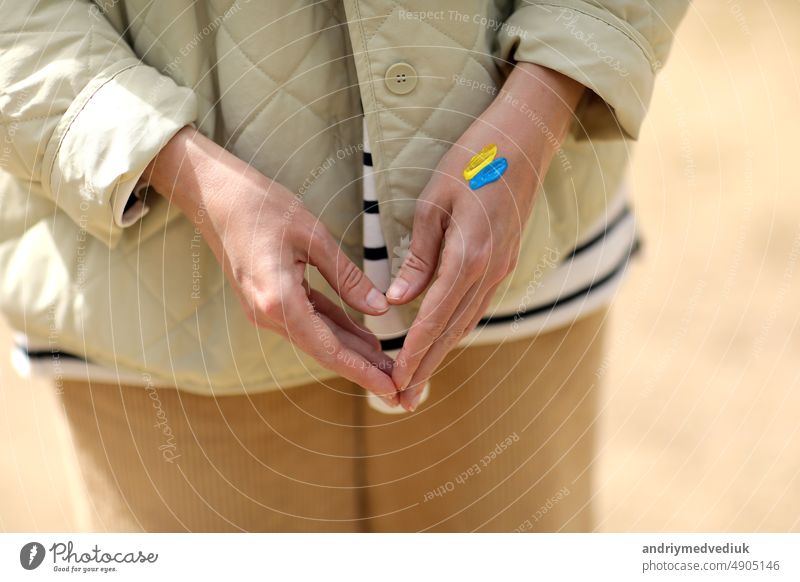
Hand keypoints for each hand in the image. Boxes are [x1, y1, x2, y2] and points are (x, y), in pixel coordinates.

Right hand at [145, 127, 399, 404]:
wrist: (215, 196)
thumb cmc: (262, 207)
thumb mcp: (314, 236)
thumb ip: (348, 277)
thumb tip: (380, 310)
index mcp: (279, 301)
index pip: (329, 349)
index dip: (363, 371)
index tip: (390, 388)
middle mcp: (268, 314)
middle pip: (325, 350)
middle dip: (363, 369)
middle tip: (399, 386)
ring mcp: (265, 310)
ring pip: (318, 337)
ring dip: (352, 350)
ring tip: (388, 363)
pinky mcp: (268, 300)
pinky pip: (308, 320)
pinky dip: (336, 328)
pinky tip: (363, 336)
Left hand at [387, 63, 584, 410]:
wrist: (524, 139)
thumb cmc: (471, 161)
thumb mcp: (433, 202)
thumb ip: (419, 256)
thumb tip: (399, 300)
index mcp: (469, 256)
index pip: (435, 316)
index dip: (414, 352)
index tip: (395, 379)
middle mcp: (490, 271)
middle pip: (453, 331)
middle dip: (427, 367)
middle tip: (403, 400)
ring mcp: (502, 268)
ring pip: (467, 323)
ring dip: (442, 354)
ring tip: (419, 382)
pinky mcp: (505, 262)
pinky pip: (476, 306)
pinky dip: (456, 330)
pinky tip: (442, 342)